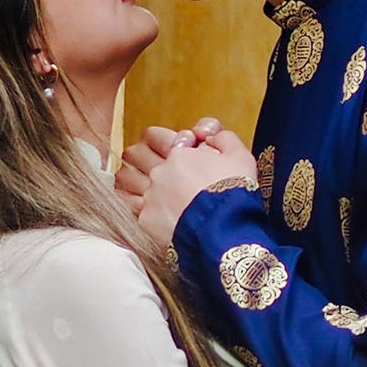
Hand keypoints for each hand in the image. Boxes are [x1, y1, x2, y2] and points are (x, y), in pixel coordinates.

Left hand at [119, 119, 255, 261]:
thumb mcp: (240, 157)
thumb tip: (210, 136)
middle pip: (134, 155)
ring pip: (126, 180)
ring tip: (144, 186)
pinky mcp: (146, 220)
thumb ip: (223, 138)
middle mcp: (159, 173)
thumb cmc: (234, 194)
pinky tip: (154, 212)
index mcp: (179, 154)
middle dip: (139, 157)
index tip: (174, 152)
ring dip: (132, 180)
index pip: (155, 136)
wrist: (226, 231)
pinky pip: (134, 209)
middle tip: (147, 163)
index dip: (165, 142)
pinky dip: (143, 209)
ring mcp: (150, 196)